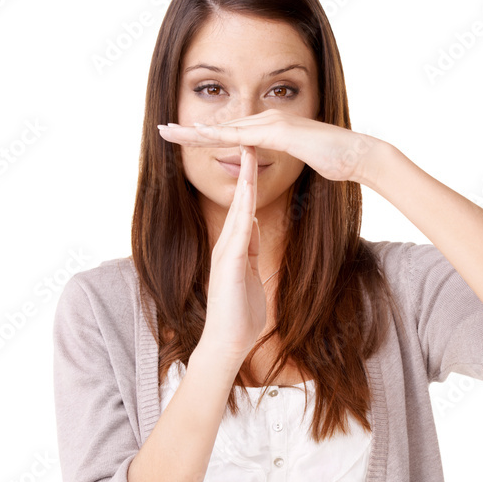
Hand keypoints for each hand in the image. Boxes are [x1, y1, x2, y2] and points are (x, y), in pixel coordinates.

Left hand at [156, 110, 380, 185]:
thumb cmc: (336, 160)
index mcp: (270, 129)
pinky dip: (220, 136)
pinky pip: (244, 135)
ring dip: (196, 131)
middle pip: (220, 126)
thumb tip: (274, 162)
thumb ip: (283, 157)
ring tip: (169, 132)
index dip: (203, 134)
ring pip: (226, 128)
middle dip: (189, 129)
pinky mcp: (280, 132)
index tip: (179, 137)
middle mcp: (267, 121)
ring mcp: (273, 123)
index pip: (229, 132)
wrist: (358, 154)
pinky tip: (201, 136)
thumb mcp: (302, 160)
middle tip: (160, 130)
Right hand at [198, 146, 267, 365]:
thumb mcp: (251, 277)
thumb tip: (256, 240)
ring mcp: (226, 253)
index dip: (250, 182)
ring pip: (238, 211)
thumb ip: (252, 256)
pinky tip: (248, 197)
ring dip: (244, 184)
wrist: (227, 341)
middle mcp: (227, 245)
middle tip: (248, 140)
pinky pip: (239, 233)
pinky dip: (243, 213)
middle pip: (239, 201)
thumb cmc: (240, 315)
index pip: (245, 208)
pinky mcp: (229, 265)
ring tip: (247, 155)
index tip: (256, 159)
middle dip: (244, 172)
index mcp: (235, 247)